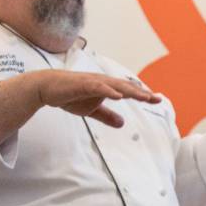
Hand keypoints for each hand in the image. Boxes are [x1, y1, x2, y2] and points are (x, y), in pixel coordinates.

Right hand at [24, 70, 158, 127]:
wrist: (48, 88)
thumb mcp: (92, 110)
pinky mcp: (83, 84)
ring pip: (116, 85)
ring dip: (131, 91)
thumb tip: (122, 123)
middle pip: (126, 87)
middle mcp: (103, 82)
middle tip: (157, 99)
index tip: (157, 100)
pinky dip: (109, 90)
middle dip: (142, 93)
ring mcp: (93, 82)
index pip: (128, 91)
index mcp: (107, 88)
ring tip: (144, 97)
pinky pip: (98, 87)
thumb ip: (107, 116)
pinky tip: (119, 96)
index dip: (143, 95)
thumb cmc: (71, 96)